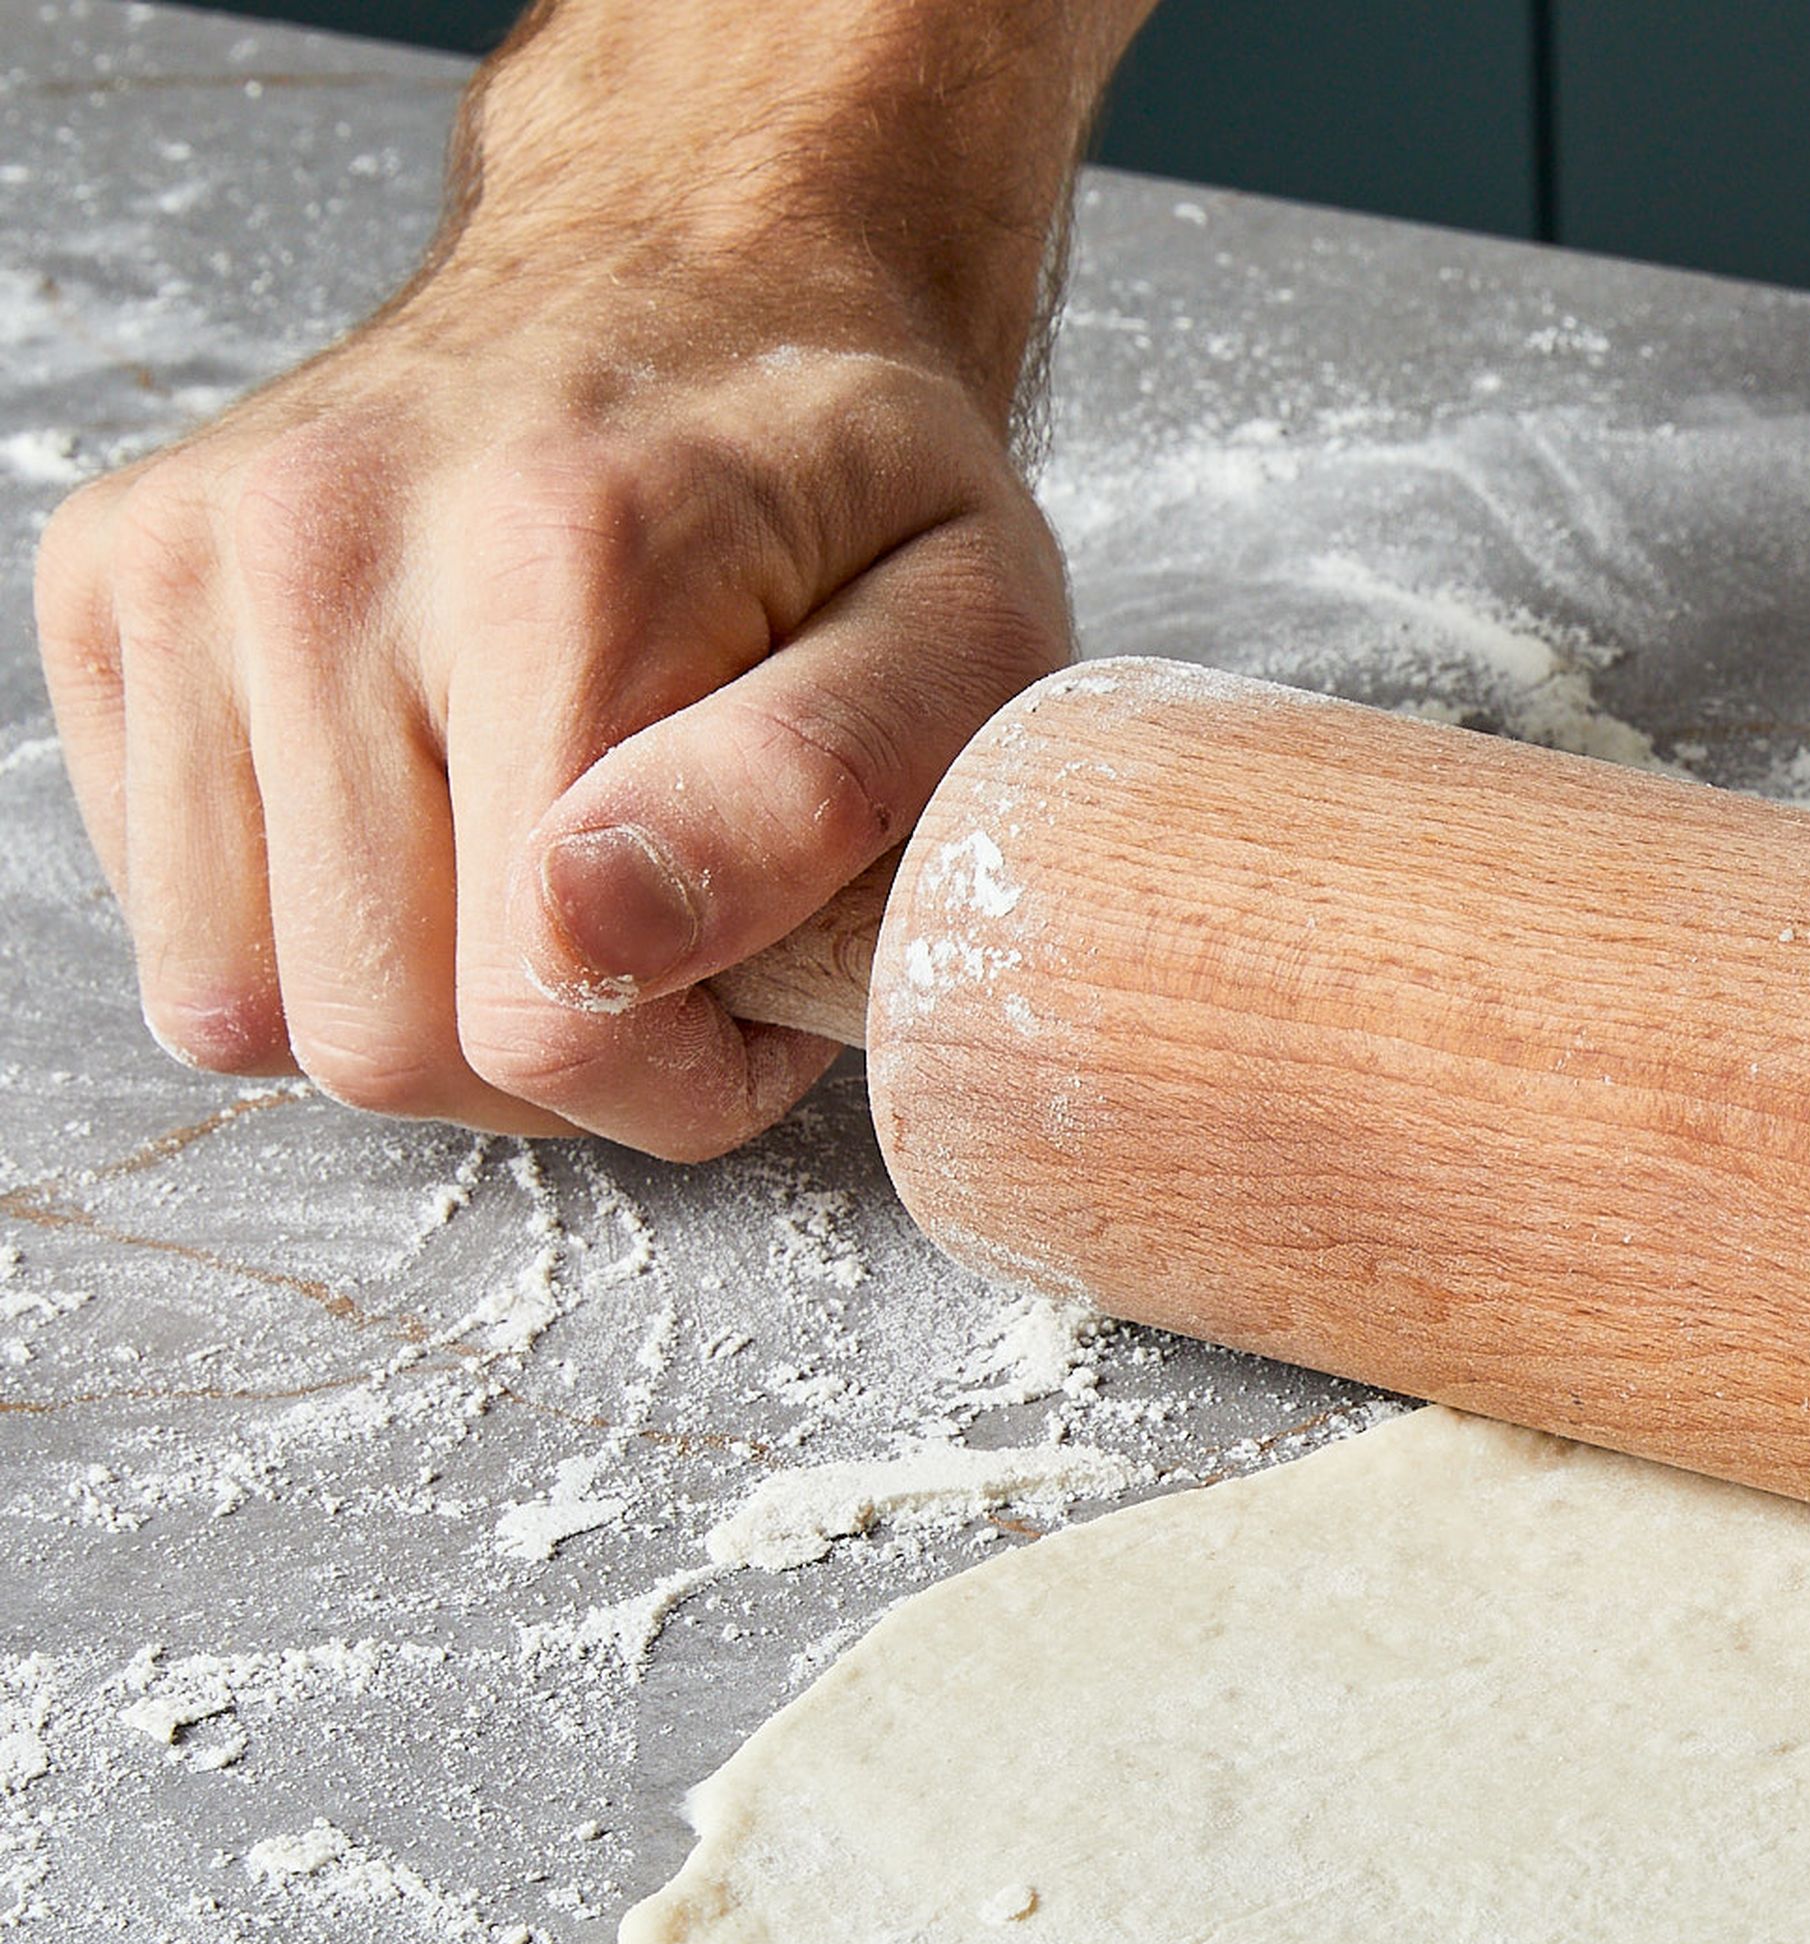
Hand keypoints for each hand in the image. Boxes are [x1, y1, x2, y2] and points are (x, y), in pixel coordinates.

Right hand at [28, 0, 1143, 1159]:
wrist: (692, 265)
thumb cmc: (850, 480)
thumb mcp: (964, 626)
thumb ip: (821, 785)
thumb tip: (600, 930)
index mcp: (557, 564)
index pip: (544, 1018)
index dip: (677, 1077)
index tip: (753, 997)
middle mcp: (327, 547)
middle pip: (377, 1038)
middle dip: (543, 1060)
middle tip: (658, 948)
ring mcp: (189, 561)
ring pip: (241, 1005)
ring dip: (411, 1005)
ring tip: (543, 885)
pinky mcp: (110, 587)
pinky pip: (170, 913)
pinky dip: (302, 927)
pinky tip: (431, 818)